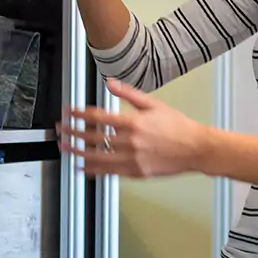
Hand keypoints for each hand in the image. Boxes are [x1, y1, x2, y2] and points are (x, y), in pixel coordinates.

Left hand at [58, 78, 211, 177]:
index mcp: (133, 122)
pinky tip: (83, 168)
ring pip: (97, 156)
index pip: (97, 117)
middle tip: (61, 129)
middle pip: (92, 137)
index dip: (79, 114)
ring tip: (65, 148)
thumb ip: (129, 94)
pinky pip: (109, 172)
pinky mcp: (136, 172)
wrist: (196, 148)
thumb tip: (111, 84)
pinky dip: (93, 170)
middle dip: (72, 132)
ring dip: (77, 152)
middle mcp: (129, 142)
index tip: (69, 112)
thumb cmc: (179, 127)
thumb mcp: (154, 104)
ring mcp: (131, 159)